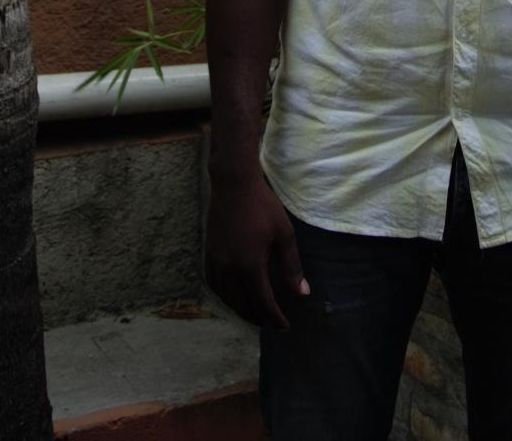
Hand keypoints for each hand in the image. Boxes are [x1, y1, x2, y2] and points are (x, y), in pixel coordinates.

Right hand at [205, 172, 309, 330]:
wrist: (234, 184)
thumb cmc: (263, 206)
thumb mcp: (284, 234)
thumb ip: (292, 267)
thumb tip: (302, 294)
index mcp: (250, 266)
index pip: (263, 303)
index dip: (274, 318)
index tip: (285, 327)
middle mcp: (230, 269)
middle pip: (243, 305)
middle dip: (258, 318)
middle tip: (271, 323)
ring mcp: (216, 262)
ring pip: (226, 298)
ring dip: (241, 310)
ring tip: (254, 314)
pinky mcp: (209, 254)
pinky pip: (214, 285)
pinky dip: (224, 296)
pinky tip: (232, 296)